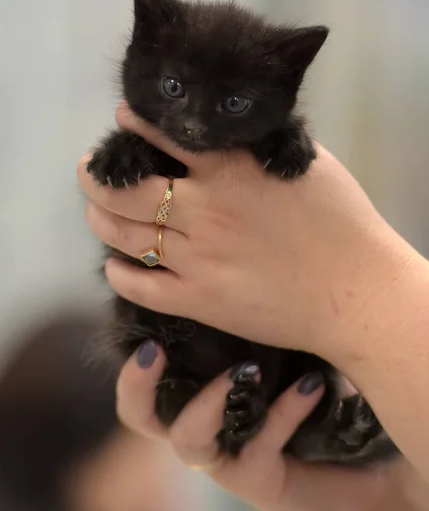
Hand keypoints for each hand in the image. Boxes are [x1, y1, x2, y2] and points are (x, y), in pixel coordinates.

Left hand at [78, 102, 418, 363]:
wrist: (355, 293)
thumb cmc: (340, 223)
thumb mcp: (301, 164)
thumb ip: (259, 145)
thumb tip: (229, 133)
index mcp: (230, 172)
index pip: (165, 139)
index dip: (135, 127)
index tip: (121, 122)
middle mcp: (204, 212)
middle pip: (128, 190)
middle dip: (96, 176)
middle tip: (87, 168)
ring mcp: (198, 259)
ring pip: (125, 236)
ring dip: (100, 218)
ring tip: (94, 208)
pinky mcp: (200, 300)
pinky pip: (142, 287)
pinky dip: (120, 273)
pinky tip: (115, 264)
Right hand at [115, 341, 417, 510]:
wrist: (366, 449)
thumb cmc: (317, 378)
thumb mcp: (280, 339)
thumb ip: (249, 312)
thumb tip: (231, 259)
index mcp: (197, 392)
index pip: (145, 381)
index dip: (134, 364)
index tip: (148, 328)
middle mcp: (202, 426)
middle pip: (140, 417)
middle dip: (137, 386)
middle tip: (154, 352)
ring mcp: (227, 457)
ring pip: (189, 440)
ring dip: (211, 401)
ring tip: (248, 369)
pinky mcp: (261, 482)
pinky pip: (257, 448)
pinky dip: (280, 412)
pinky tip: (311, 384)